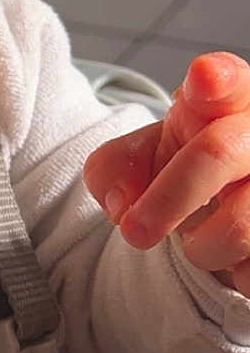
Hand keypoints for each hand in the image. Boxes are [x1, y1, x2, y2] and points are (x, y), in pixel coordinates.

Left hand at [83, 53, 249, 293]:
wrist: (224, 215)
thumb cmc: (187, 172)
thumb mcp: (141, 160)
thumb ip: (114, 168)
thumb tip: (121, 205)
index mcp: (229, 102)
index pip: (227, 81)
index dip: (215, 79)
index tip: (203, 77)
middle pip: (217, 153)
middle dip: (167, 200)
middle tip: (135, 232)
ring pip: (239, 224)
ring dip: (202, 248)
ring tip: (202, 240)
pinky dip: (233, 274)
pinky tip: (238, 257)